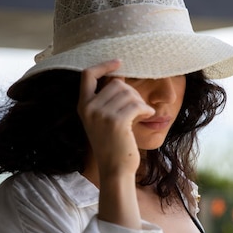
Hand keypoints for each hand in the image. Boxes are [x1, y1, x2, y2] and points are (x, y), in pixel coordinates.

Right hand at [77, 59, 154, 179]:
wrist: (115, 169)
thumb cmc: (113, 145)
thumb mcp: (101, 120)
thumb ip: (104, 100)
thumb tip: (120, 79)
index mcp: (83, 106)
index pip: (87, 75)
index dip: (103, 65)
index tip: (119, 62)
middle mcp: (89, 108)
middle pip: (116, 83)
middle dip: (132, 92)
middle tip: (138, 107)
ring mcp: (101, 115)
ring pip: (128, 93)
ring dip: (140, 102)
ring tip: (142, 114)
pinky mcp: (116, 122)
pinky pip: (137, 104)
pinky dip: (146, 109)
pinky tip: (148, 116)